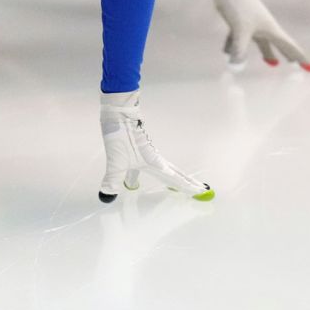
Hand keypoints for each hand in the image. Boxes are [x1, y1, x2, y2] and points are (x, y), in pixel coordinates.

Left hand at [98, 91, 212, 202]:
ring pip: (165, 170)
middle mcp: (155, 159)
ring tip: (182, 185)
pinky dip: (151, 175)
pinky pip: (150, 167)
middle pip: (176, 174)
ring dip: (175, 178)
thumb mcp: (116, 161)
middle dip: (188, 183)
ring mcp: (148, 154)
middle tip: (202, 189)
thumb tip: (107, 195)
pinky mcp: (139, 150)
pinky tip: (134, 183)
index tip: (200, 192)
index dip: (187, 186)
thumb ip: (113, 179)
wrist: (118, 114)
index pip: (174, 178)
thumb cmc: (120, 135)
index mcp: (154, 163)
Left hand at [208, 0, 309, 70]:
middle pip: (279, 44)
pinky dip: (236, 46)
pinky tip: (227, 53)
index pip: (290, 47)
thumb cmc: (238, 3)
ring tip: (272, 63)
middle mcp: (263, 27)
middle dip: (288, 55)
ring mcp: (252, 23)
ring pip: (261, 42)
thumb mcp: (239, 29)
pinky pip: (239, 38)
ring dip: (266, 52)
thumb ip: (239, 49)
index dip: (301, 59)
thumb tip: (237, 68)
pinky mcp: (239, 20)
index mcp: (270, 29)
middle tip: (297, 65)